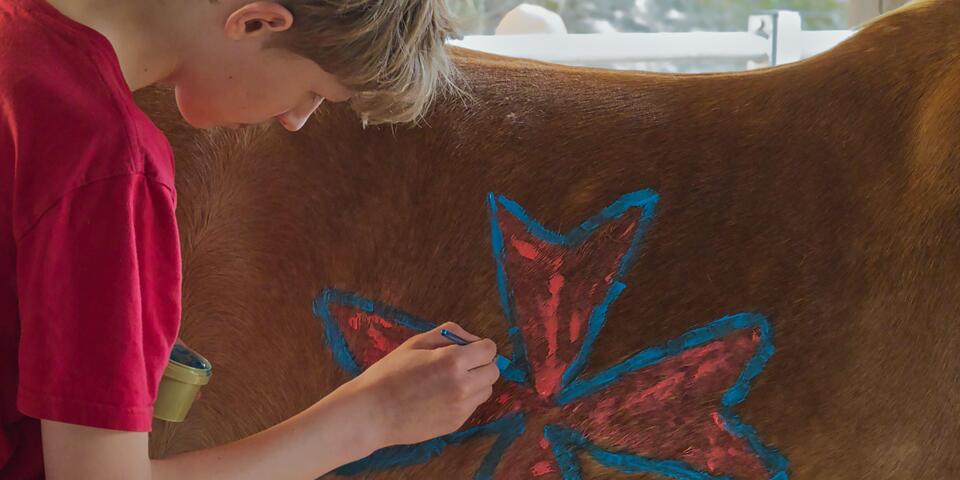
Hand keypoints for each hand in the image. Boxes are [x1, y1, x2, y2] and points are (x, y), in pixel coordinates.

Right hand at [342, 322, 499, 447]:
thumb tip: (473, 340)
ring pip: (486, 390)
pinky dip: (464, 399)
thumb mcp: (416, 342)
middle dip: (482, 364)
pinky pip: (472, 406)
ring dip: (476, 383)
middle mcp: (463, 385)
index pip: (490, 350)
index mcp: (453, 361)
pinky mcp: (456, 423)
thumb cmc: (390, 373)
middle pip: (493, 371)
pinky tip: (441, 397)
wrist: (372, 412)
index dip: (480, 347)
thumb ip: (449, 334)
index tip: (468, 349)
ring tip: (449, 382)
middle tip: (461, 365)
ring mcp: (461, 407)